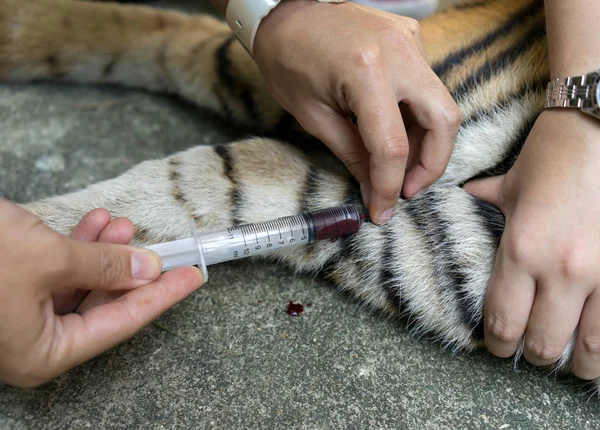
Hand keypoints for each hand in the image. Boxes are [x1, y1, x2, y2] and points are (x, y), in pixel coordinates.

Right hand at [0, 200, 203, 387]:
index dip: (162, 297)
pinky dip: (77, 248)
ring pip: (80, 285)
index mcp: (43, 353)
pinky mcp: (9, 291)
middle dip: (132, 269)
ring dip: (105, 252)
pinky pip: (56, 274)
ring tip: (123, 223)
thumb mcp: (49, 258)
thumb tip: (148, 270)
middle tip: (161, 245)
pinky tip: (95, 224)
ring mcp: (18, 318)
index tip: (193, 276)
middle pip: (103, 306)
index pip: (122, 324)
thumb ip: (105, 267)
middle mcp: (31, 342)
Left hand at [253, 0, 459, 222]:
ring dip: (426, 143)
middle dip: (431, 165)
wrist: (286, 8)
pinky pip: (426, 85)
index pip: (392, 146)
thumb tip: (373, 189)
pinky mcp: (411, 38)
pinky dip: (417, 115)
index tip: (383, 210)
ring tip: (398, 167)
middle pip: (444, 121)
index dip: (390, 186)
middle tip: (408, 190)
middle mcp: (399, 53)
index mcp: (364, 72)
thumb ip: (351, 153)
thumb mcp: (312, 115)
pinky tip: (395, 130)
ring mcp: (410, 41)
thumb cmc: (287, 59)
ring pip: (441, 104)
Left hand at [465, 110, 599, 378]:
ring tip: (571, 360)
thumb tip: (466, 195)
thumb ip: (485, 200)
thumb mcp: (512, 182)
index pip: (503, 320)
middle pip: (543, 345)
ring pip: (590, 349)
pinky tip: (598, 344)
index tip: (498, 347)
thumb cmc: (556, 152)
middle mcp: (561, 270)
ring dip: (576, 361)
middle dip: (534, 356)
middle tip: (533, 352)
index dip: (497, 344)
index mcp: (522, 250)